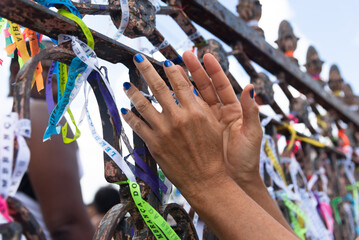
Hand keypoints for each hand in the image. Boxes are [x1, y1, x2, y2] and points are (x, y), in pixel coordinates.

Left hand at [121, 54, 229, 197]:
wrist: (205, 179)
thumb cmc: (212, 152)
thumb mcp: (212, 124)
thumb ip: (200, 105)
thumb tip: (188, 89)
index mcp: (195, 110)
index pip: (180, 82)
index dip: (171, 70)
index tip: (164, 62)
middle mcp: (178, 117)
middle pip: (158, 87)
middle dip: (146, 69)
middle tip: (137, 58)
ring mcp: (164, 130)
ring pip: (143, 104)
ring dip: (133, 91)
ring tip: (126, 83)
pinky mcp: (154, 144)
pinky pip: (138, 126)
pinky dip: (130, 116)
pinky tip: (125, 110)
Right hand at [182, 51, 262, 183]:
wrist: (234, 180)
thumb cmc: (246, 158)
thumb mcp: (251, 134)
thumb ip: (251, 112)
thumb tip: (251, 88)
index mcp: (233, 110)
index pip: (222, 85)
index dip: (214, 70)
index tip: (205, 56)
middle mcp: (218, 112)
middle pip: (205, 87)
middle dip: (195, 71)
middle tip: (183, 55)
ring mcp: (205, 121)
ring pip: (192, 98)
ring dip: (182, 84)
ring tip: (170, 69)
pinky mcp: (195, 132)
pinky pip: (185, 115)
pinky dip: (176, 104)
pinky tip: (167, 94)